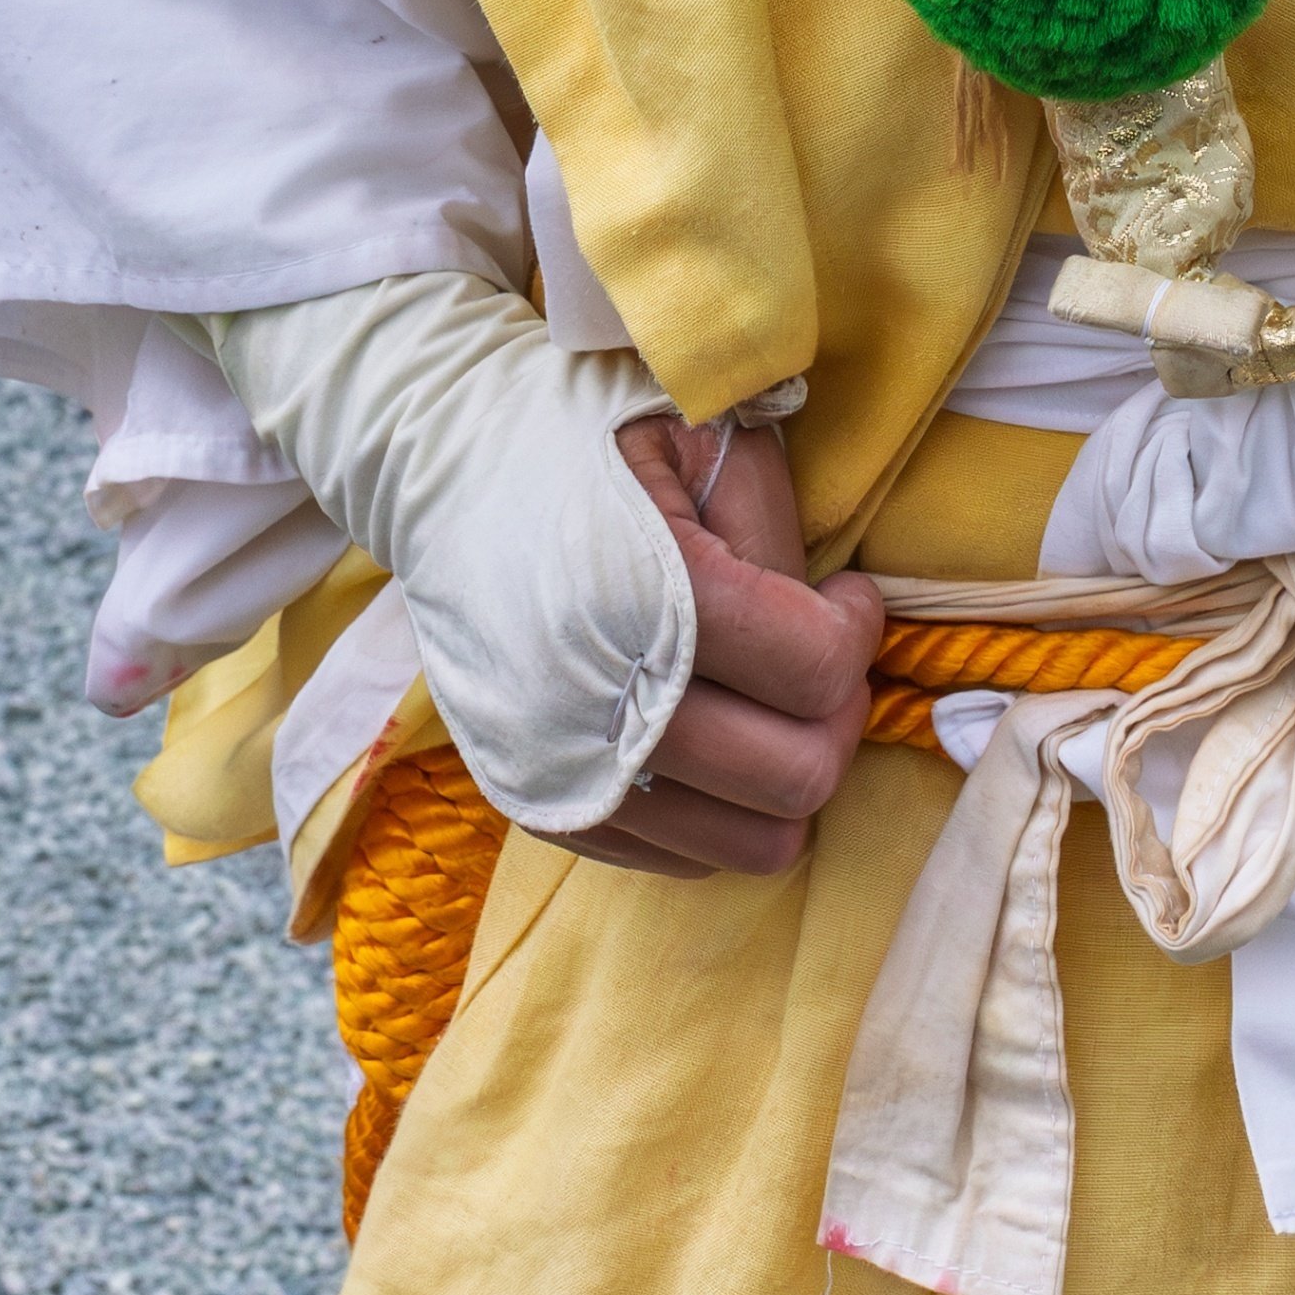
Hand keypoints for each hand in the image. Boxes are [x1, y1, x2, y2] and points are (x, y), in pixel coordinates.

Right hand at [546, 409, 879, 878]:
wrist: (437, 468)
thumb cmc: (586, 435)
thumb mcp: (702, 440)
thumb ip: (777, 539)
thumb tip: (827, 629)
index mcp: (642, 599)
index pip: (817, 672)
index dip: (857, 629)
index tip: (844, 595)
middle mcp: (593, 703)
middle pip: (798, 777)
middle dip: (834, 713)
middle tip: (815, 655)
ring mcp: (559, 768)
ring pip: (753, 844)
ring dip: (784, 774)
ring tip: (764, 699)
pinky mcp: (538, 802)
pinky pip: (684, 859)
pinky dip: (718, 807)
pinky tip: (705, 724)